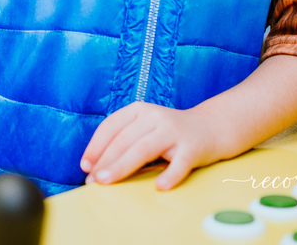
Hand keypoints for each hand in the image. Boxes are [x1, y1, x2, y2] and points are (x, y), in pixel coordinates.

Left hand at [80, 102, 219, 189]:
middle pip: (124, 140)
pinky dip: (170, 175)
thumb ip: (124, 141)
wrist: (211, 128)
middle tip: (93, 181)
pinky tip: (159, 186)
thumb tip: (96, 167)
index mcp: (138, 110)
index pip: (111, 126)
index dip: (95, 146)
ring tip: (107, 181)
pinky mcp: (192, 147)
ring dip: (122, 166)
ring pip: (144, 149)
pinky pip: (179, 163)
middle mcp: (154, 116)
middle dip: (105, 161)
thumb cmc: (170, 133)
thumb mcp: (144, 128)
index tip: (85, 165)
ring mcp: (174, 131)